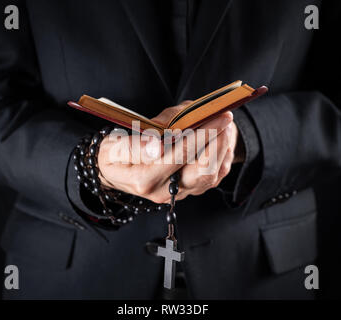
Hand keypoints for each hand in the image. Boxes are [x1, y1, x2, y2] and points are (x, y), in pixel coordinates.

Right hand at [97, 102, 237, 202]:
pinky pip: (213, 178)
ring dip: (222, 149)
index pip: (178, 157)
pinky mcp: (188, 191)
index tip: (215, 117)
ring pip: (211, 176)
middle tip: (225, 118)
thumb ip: (134, 145)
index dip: (200, 136)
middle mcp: (164, 192)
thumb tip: (157, 146)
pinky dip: (221, 158)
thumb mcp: (115, 145)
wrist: (116, 169)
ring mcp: (179, 193)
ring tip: (225, 125)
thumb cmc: (115, 152)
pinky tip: (221, 140)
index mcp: (144, 180)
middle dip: (217, 143)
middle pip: (202, 172)